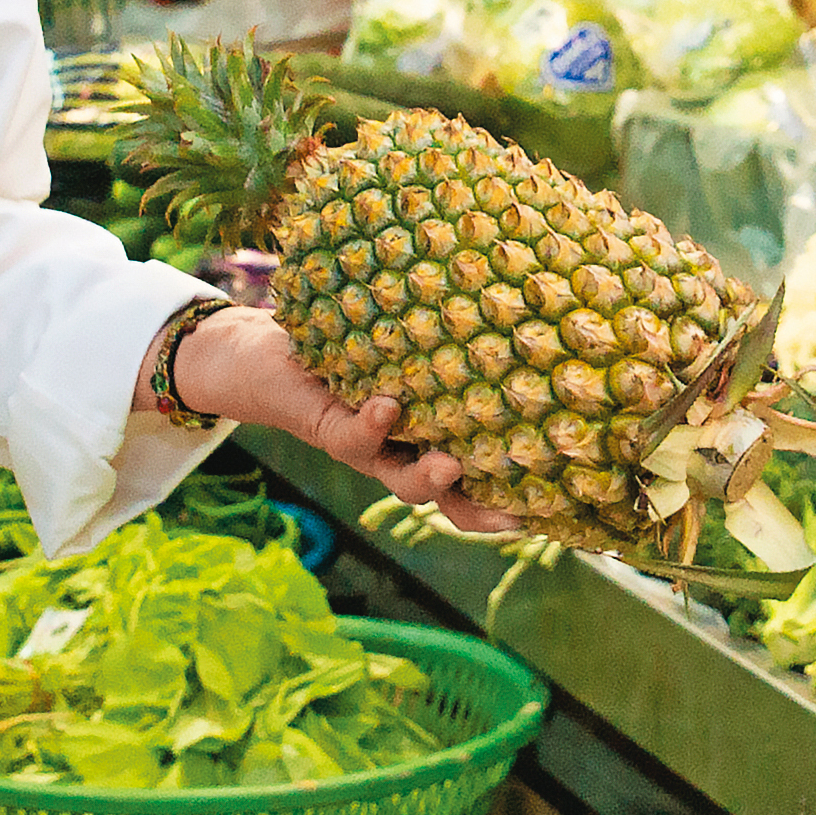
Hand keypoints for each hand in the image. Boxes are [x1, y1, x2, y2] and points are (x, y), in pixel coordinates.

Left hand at [153, 309, 510, 533]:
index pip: (481, 477)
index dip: (514, 498)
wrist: (263, 352)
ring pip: (400, 479)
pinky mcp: (329, 430)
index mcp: (432, 435)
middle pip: (448, 497)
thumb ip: (443, 338)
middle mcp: (403, 452)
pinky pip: (355, 437)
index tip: (553, 507)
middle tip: (511, 514)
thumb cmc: (347, 339)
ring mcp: (367, 448)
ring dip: (426, 478)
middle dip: (479, 510)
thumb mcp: (402, 344)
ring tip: (449, 466)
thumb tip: (512, 300)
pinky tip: (386, 405)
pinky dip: (373, 423)